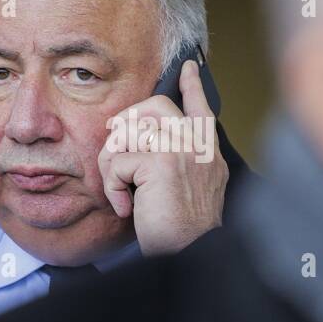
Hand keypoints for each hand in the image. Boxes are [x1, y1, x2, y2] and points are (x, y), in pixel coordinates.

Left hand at [98, 60, 228, 254]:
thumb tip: (147, 145)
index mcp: (209, 154)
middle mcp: (200, 146)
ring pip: (128, 132)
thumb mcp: (190, 191)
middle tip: (120, 155)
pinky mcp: (161, 162)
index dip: (192, 85)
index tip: (188, 66)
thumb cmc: (183, 234)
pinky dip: (113, 187)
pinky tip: (125, 207)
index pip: (202, 109)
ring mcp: (183, 149)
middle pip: (154, 105)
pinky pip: (118, 160)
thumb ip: (180, 163)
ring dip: (114, 164)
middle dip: (126, 125)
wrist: (190, 256)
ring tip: (123, 192)